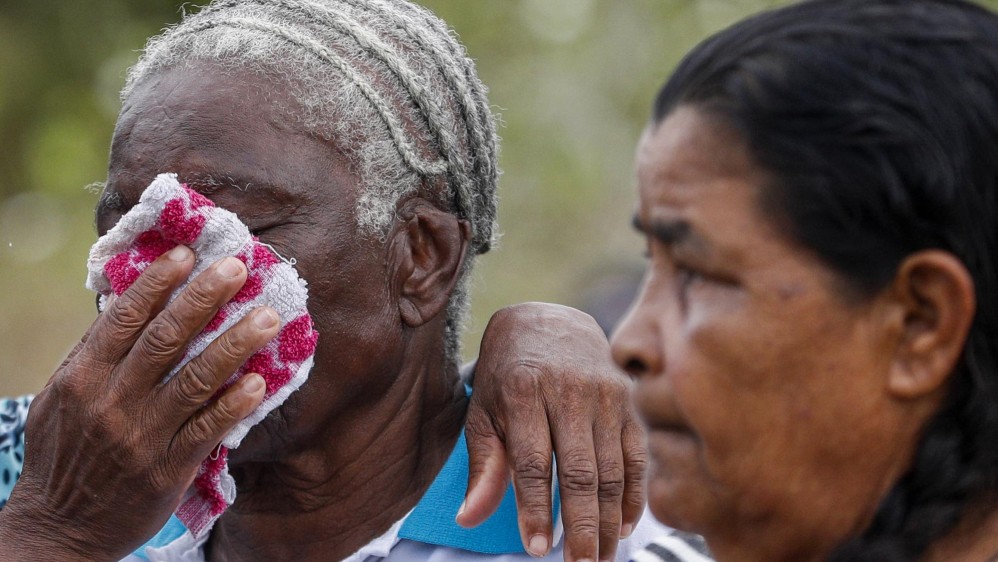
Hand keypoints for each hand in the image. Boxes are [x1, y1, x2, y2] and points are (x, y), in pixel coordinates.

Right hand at [0, 246, 278, 560]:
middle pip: (164, 339)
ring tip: (269, 317)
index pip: (124, 319)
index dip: (157, 283)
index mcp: (83, 377)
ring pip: (195, 380)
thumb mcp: (61, 400)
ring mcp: (141, 436)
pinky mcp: (167, 469)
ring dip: (235, 344)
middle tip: (238, 267)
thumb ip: (94, 357)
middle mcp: (111, 401)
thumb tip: (128, 307)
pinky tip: (261, 382)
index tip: (187, 252)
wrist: (59, 529)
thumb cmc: (65, 455)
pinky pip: (207, 430)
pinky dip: (234, 405)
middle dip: (203, 298)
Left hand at [460, 303, 645, 561]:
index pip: (532, 461)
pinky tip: (625, 526)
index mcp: (524, 391)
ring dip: (609, 520)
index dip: (536, 508)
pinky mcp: (629, 400)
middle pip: (580, 470)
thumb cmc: (508, 374)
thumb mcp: (484, 410)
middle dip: (581, 525)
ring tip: (600, 558)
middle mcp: (569, 391)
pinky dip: (634, 493)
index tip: (537, 548)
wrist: (550, 320)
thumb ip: (483, 465)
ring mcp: (605, 394)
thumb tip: (469, 519)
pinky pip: (637, 454)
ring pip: (611, 468)